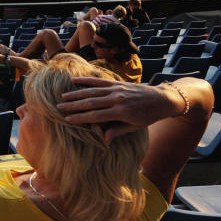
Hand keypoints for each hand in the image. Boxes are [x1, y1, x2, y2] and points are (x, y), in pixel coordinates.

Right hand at [56, 77, 183, 142]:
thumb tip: (103, 139)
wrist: (161, 99)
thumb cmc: (148, 116)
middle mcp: (117, 99)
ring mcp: (116, 89)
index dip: (80, 118)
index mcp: (121, 112)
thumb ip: (117, 131)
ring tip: (63, 97)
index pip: (96, 116)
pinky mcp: (117, 83)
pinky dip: (86, 81)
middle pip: (90, 103)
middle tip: (59, 107)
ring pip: (92, 91)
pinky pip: (99, 81)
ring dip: (76, 94)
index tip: (67, 119)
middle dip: (73, 105)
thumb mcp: (134, 127)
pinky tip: (75, 81)